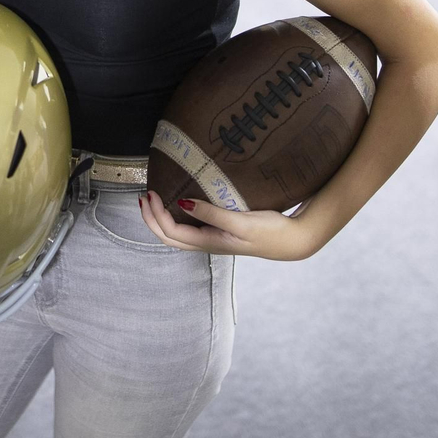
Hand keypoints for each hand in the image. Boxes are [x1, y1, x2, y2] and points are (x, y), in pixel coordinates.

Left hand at [139, 191, 325, 261]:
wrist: (293, 241)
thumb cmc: (269, 232)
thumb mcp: (240, 222)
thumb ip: (212, 214)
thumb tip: (183, 202)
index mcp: (208, 243)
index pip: (170, 232)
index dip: (155, 214)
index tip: (151, 192)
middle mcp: (207, 244)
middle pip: (168, 237)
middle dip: (151, 219)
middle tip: (144, 196)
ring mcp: (213, 241)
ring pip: (177, 234)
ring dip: (160, 219)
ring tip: (153, 200)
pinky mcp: (221, 234)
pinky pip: (189, 229)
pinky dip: (175, 217)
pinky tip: (179, 203)